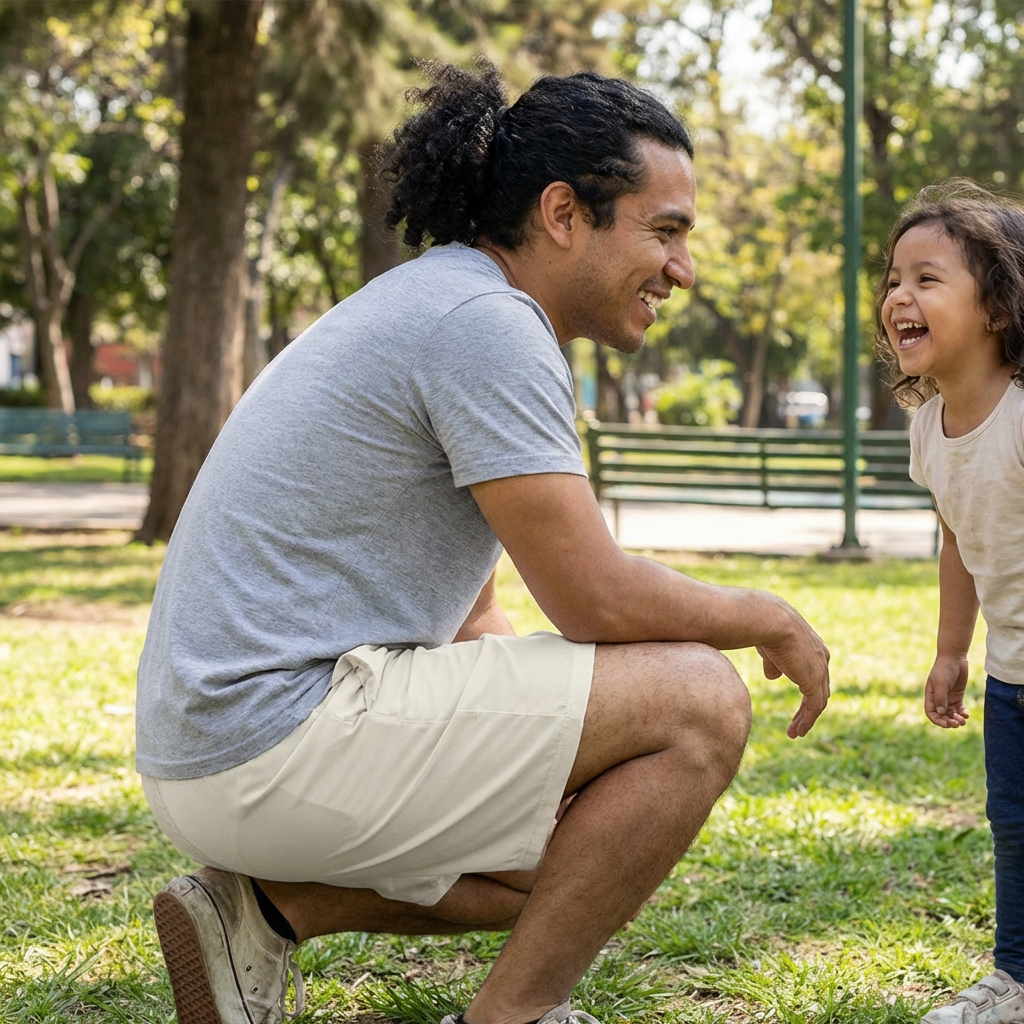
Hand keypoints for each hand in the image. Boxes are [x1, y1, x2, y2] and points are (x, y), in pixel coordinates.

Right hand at [756, 601, 830, 738]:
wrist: (770, 620)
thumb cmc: (763, 626)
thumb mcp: (769, 646)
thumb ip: (773, 662)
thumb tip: (773, 676)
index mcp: (812, 646)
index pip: (814, 673)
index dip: (806, 689)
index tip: (797, 703)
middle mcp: (821, 658)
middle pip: (819, 689)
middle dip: (808, 708)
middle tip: (798, 723)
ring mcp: (820, 670)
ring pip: (818, 701)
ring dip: (807, 719)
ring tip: (795, 733)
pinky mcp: (814, 681)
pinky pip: (814, 708)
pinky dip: (807, 721)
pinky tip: (797, 732)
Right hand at [924, 654, 969, 727]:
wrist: (954, 658)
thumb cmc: (944, 669)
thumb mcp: (941, 684)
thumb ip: (940, 699)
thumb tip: (941, 713)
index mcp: (931, 696)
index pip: (931, 712)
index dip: (937, 720)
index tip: (946, 724)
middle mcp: (938, 698)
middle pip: (942, 715)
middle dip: (948, 721)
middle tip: (957, 724)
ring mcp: (948, 697)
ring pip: (951, 713)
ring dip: (956, 719)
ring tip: (963, 721)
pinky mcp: (957, 696)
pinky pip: (959, 708)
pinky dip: (962, 713)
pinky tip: (966, 714)